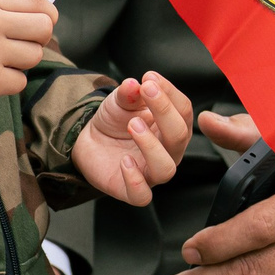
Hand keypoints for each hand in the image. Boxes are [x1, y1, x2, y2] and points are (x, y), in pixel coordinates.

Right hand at [0, 0, 55, 113]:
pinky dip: (7, 85)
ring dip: (20, 64)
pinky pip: (20, 82)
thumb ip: (5, 6)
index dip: (46, 15)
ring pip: (35, 56)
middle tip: (20, 47)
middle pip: (44, 28)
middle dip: (39, 40)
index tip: (40, 25)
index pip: (36, 3)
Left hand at [71, 72, 194, 205]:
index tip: (149, 78)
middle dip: (164, 111)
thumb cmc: (115, 121)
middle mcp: (169, 151)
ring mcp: (151, 172)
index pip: (184, 110)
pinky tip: (124, 161)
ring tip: (133, 124)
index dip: (169, 92)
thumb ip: (129, 93)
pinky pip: (142, 195)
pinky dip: (135, 180)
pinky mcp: (131, 190)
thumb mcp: (121, 101)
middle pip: (180, 136)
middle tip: (146, 91)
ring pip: (166, 168)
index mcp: (173, 126)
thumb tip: (135, 84)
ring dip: (151, 145)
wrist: (90, 140)